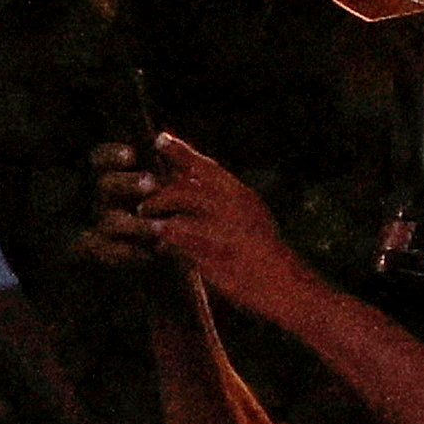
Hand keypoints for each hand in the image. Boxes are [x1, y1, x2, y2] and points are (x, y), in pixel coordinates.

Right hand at [81, 136, 168, 268]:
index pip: (103, 158)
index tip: (131, 154)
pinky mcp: (105, 251)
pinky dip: (129, 253)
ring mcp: (102, 224)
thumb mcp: (180, 181)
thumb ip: (173, 160)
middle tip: (151, 184)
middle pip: (106, 185)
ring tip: (160, 228)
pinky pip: (107, 251)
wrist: (180, 250)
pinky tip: (151, 253)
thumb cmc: (179, 206)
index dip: (113, 155)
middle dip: (127, 183)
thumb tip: (161, 138)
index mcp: (117, 175)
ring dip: (135, 224)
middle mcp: (105, 198)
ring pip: (110, 220)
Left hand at [94, 132, 310, 320]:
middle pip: (183, 187)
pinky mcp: (206, 251)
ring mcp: (218, 228)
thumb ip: (225, 197)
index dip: (180, 151)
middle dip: (159, 192)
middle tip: (144, 200)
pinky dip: (162, 240)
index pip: (205, 166)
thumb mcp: (251, 215)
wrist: (280, 284)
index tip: (159, 139)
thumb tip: (191, 179)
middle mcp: (230, 206)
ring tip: (147, 220)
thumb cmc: (265, 252)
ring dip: (156, 212)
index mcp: (240, 194)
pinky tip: (159, 247)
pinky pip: (173, 237)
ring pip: (174, 209)